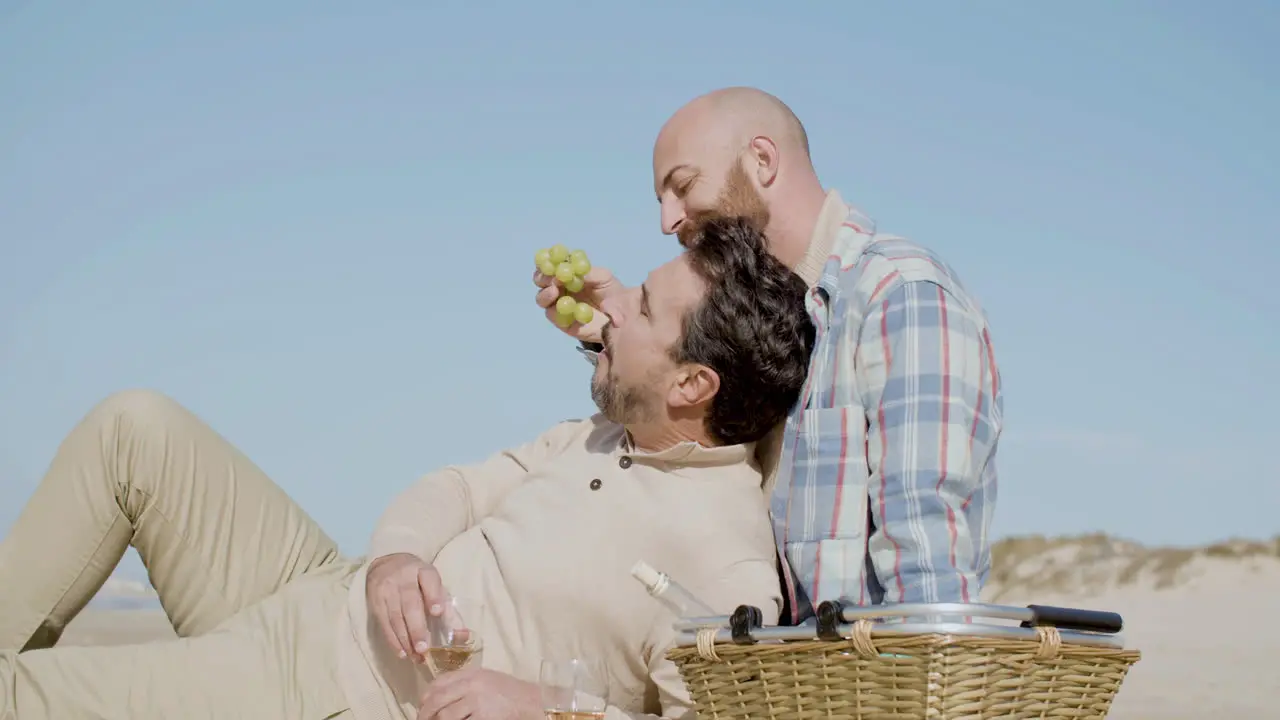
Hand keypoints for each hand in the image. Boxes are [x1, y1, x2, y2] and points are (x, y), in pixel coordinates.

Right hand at [365, 552, 449, 661]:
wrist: (385, 564)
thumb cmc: (416, 579)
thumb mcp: (433, 584)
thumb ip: (447, 606)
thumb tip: (462, 634)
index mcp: (422, 571)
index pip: (429, 580)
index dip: (433, 596)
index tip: (437, 612)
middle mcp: (403, 579)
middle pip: (410, 604)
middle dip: (417, 628)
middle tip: (424, 649)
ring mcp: (387, 590)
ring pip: (395, 617)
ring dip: (406, 640)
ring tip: (416, 657)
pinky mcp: (375, 602)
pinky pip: (384, 624)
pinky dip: (393, 640)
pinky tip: (402, 653)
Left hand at [417, 667, 542, 719]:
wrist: (532, 701)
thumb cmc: (510, 692)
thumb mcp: (486, 679)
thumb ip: (465, 682)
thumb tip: (440, 695)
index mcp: (471, 674)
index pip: (439, 682)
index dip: (426, 697)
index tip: (422, 707)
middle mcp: (471, 684)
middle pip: (437, 699)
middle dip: (425, 714)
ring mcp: (476, 701)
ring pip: (445, 715)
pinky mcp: (483, 716)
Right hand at [533, 265, 622, 344]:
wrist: (623, 314)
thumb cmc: (611, 291)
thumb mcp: (603, 276)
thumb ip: (587, 273)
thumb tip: (570, 271)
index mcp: (566, 273)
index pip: (548, 264)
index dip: (546, 261)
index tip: (549, 259)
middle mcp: (558, 287)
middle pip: (540, 280)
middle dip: (543, 277)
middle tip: (551, 277)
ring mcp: (558, 304)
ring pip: (542, 299)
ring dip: (545, 293)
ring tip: (554, 291)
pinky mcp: (562, 321)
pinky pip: (553, 316)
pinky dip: (556, 310)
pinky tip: (565, 305)